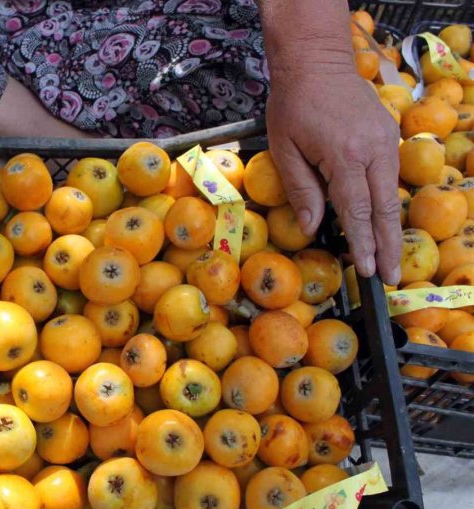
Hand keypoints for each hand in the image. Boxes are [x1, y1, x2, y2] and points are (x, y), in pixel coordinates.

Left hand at [265, 70, 401, 284]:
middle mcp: (374, 149)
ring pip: (392, 194)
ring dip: (390, 228)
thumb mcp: (285, 149)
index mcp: (345, 155)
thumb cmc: (292, 105)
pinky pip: (388, 176)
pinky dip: (385, 203)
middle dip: (388, 246)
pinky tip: (380, 224)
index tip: (368, 270)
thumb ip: (301, 190)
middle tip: (389, 278)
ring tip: (388, 258)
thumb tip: (312, 228)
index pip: (356, 209)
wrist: (317, 62)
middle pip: (385, 208)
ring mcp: (386, 140)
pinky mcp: (388, 135)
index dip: (363, 243)